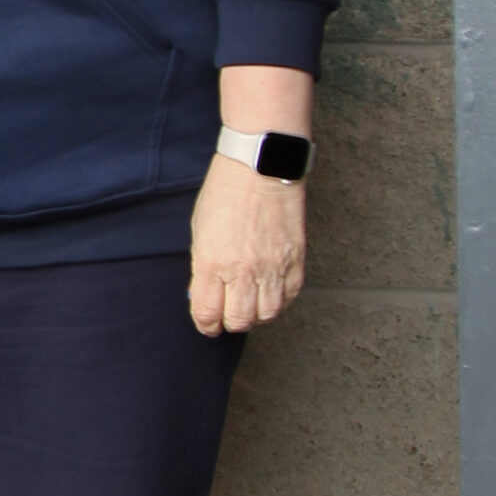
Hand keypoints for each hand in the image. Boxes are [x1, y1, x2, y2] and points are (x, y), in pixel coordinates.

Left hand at [188, 156, 306, 334]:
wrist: (260, 170)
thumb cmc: (224, 194)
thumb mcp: (200, 232)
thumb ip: (202, 267)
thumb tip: (203, 293)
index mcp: (212, 264)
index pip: (208, 314)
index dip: (206, 325)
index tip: (207, 325)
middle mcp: (243, 271)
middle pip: (239, 320)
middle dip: (230, 322)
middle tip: (228, 314)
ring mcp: (272, 268)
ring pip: (267, 315)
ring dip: (256, 315)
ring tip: (250, 304)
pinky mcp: (295, 261)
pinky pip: (289, 297)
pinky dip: (279, 302)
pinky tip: (270, 293)